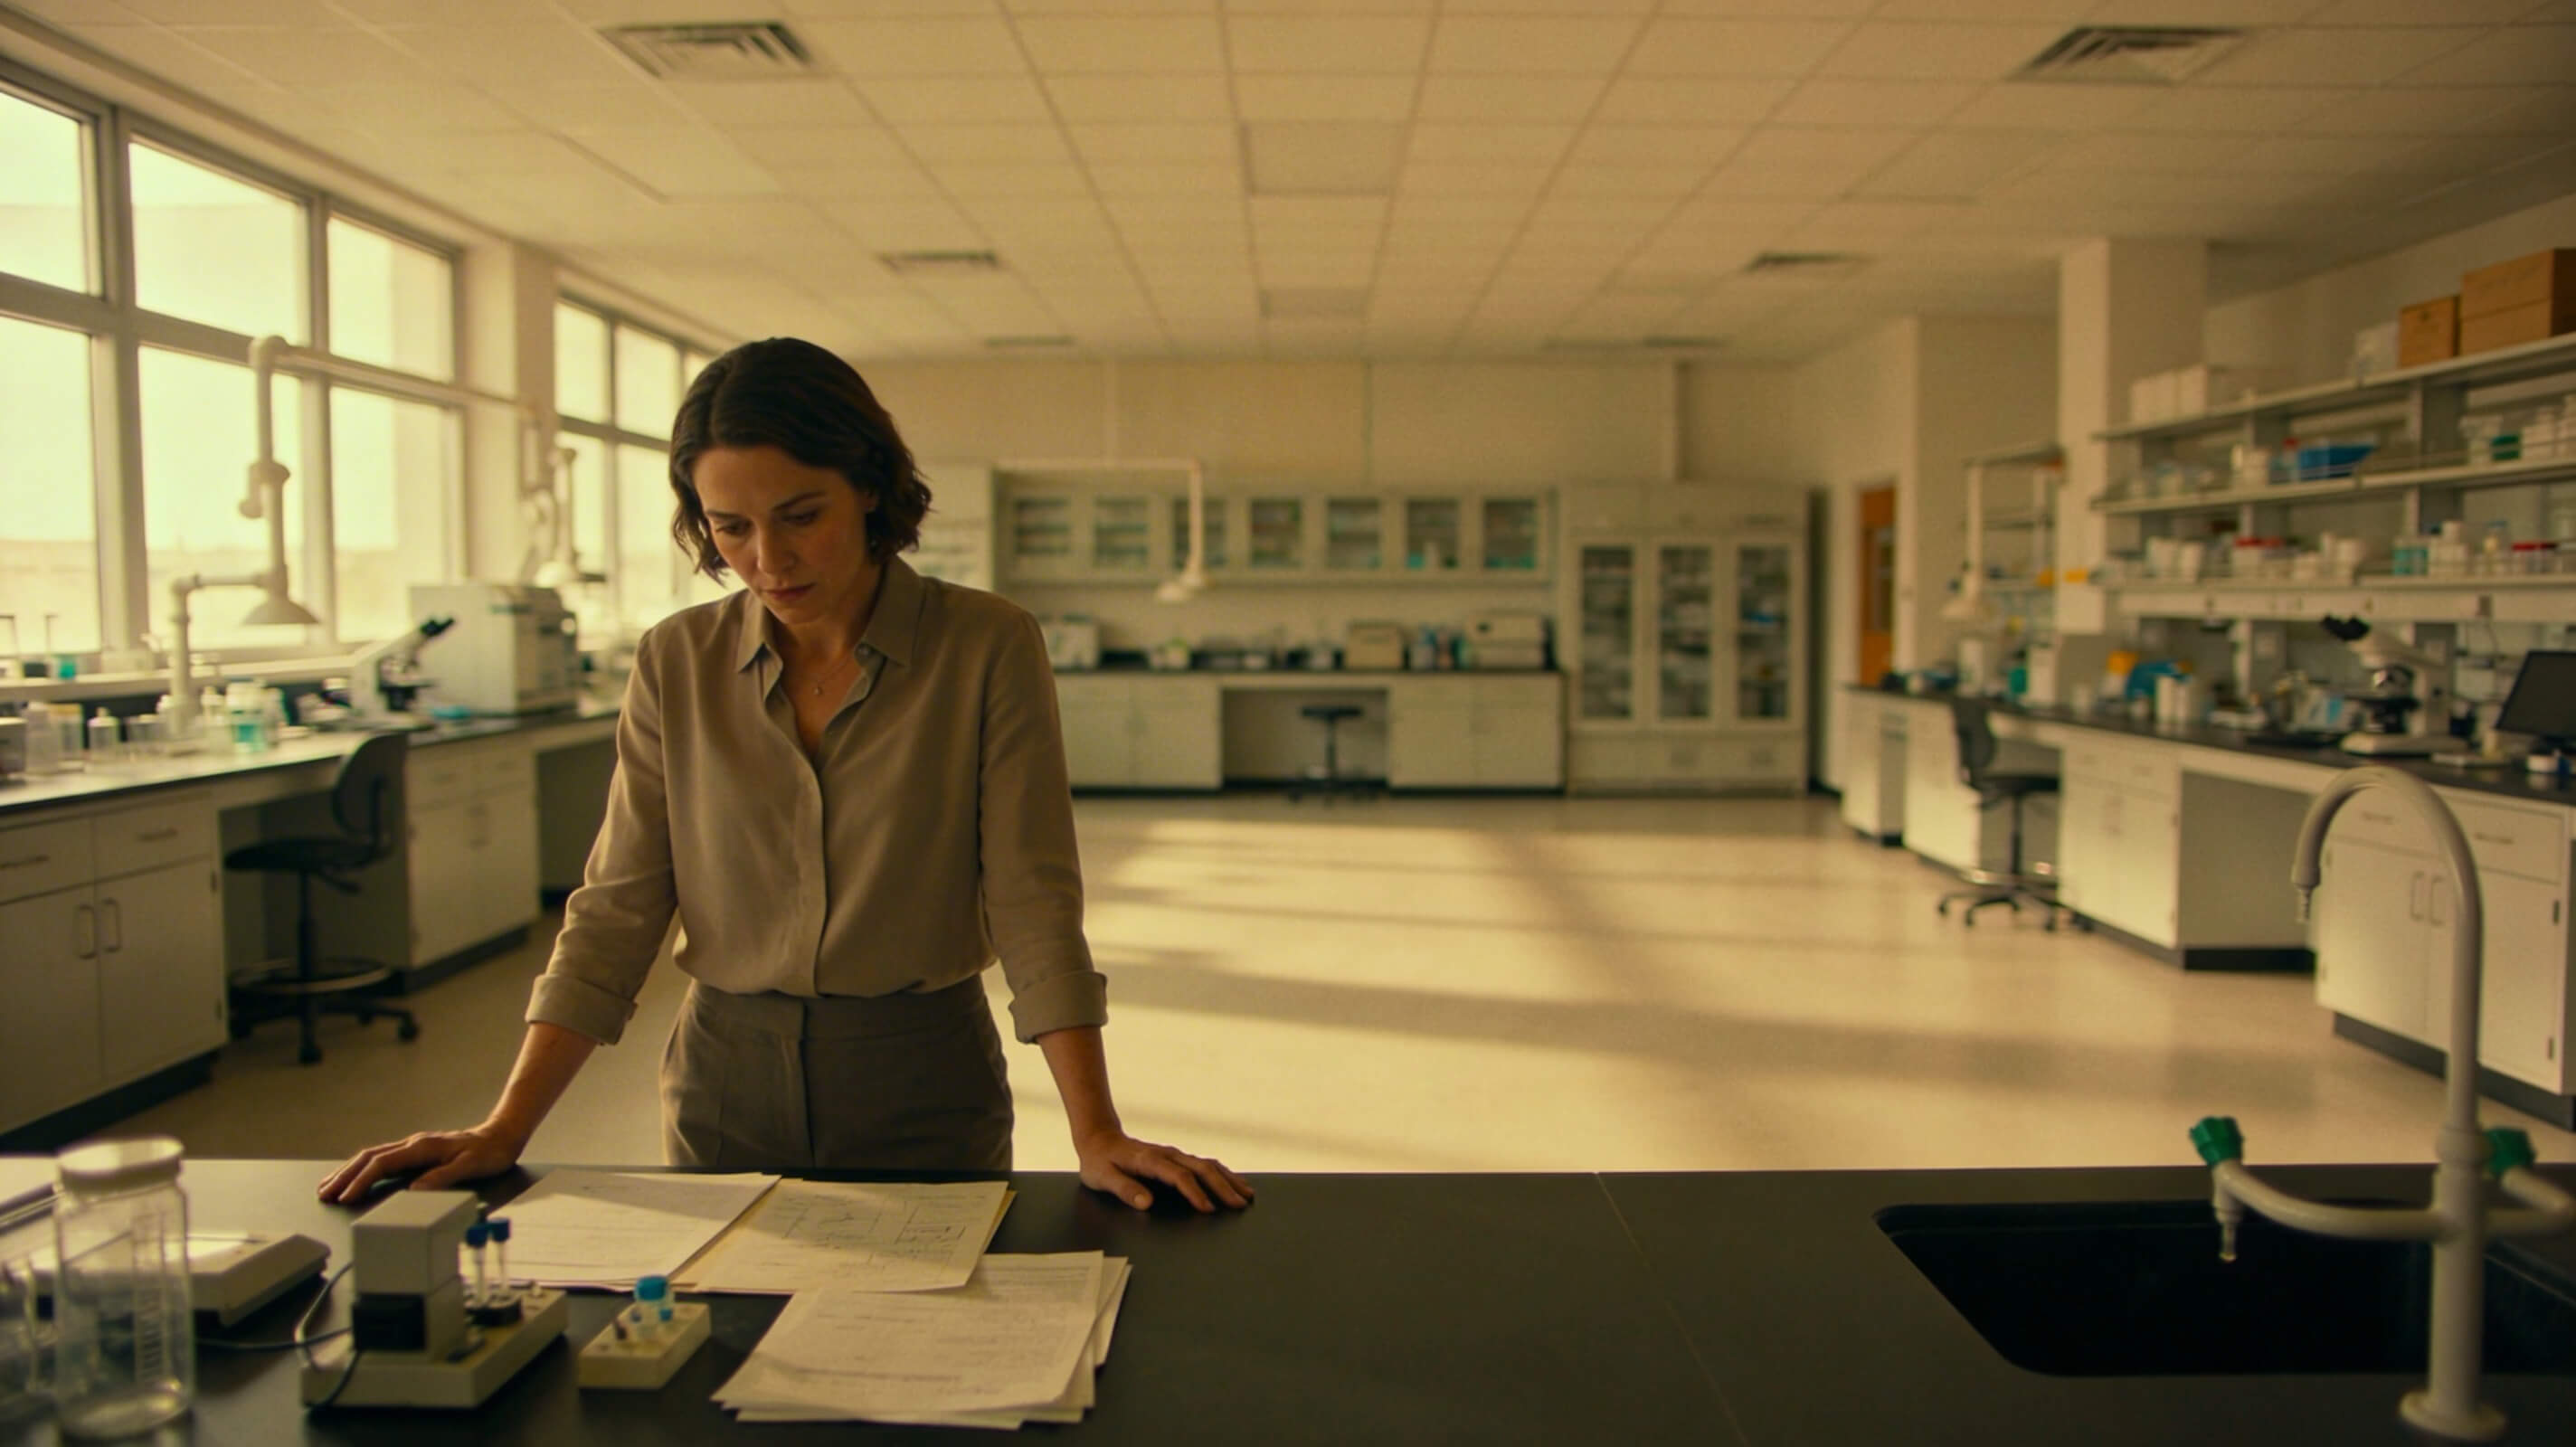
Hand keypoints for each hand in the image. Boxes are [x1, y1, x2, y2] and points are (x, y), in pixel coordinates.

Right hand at [317, 1125, 524, 1204]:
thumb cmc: (489, 1153)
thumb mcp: (472, 1167)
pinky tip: (353, 1178)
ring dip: (348, 1171)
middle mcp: (413, 1144)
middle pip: (369, 1157)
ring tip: (327, 1187)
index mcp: (422, 1147)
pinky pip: (381, 1159)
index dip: (362, 1181)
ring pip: (371, 1156)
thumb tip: (414, 1190)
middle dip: (344, 1176)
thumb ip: (443, 1177)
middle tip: (323, 1194)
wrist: (501, 1136)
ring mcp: (412, 1147)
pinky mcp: (414, 1152)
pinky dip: (361, 1169)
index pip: (382, 1163)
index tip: (346, 1198)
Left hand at [1075, 1131, 1253, 1213]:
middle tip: (1239, 1205)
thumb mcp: (1102, 1178)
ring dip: (1228, 1179)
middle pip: (1201, 1168)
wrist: (1100, 1138)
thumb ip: (1124, 1189)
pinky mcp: (1177, 1158)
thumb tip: (1146, 1202)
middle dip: (1223, 1187)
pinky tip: (1234, 1181)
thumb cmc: (1099, 1161)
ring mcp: (1174, 1155)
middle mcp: (1167, 1155)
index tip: (1208, 1209)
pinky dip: (1222, 1173)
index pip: (1178, 1176)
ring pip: (1207, 1164)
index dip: (1194, 1193)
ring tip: (1247, 1194)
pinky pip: (1204, 1164)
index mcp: (1150, 1160)